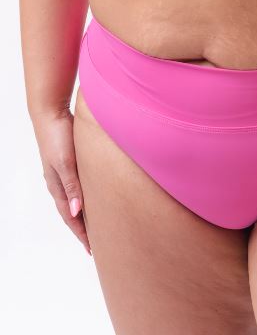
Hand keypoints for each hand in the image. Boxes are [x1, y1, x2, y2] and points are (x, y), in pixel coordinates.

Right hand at [31, 107, 90, 255]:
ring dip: (86, 212)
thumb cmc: (57, 136)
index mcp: (57, 186)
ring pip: (76, 198)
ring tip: (99, 223)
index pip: (70, 217)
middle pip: (73, 212)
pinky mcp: (71, 161)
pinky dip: (87, 195)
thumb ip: (72, 186)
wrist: (51, 112)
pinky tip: (96, 195)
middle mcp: (59, 182)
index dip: (81, 233)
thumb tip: (78, 212)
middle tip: (97, 243)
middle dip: (83, 228)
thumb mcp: (65, 162)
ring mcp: (64, 172)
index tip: (92, 249)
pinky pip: (80, 184)